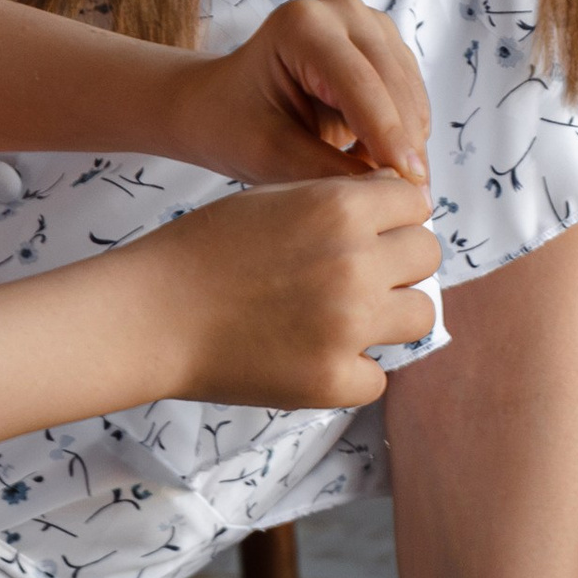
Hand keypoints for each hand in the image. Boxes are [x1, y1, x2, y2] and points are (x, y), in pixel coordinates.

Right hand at [146, 172, 436, 409]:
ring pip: (421, 315)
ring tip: (343, 317)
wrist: (150, 315)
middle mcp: (355, 263)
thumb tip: (399, 206)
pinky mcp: (333, 380)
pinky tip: (313, 356)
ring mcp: (349, 326)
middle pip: (426, 256)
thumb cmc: (202, 251)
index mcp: (339, 207)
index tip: (371, 230)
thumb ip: (339, 200)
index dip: (393, 215)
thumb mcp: (272, 198)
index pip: (415, 201)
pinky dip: (353, 371)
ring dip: (390, 314)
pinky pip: (379, 376)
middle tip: (356, 276)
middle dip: (398, 262)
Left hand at [173, 0, 431, 191]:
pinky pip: (411, 95)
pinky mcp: (383, 43)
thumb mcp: (271, 156)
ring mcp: (367, 22)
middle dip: (404, 147)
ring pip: (410, 93)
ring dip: (407, 143)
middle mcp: (340, 10)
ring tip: (383, 187)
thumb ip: (327, 172)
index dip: (390, 138)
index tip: (412, 186)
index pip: (361, 86)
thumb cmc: (234, 125)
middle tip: (409, 205)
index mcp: (302, 25)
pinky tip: (377, 162)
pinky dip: (403, 133)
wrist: (219, 104)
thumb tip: (391, 192)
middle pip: (393, 86)